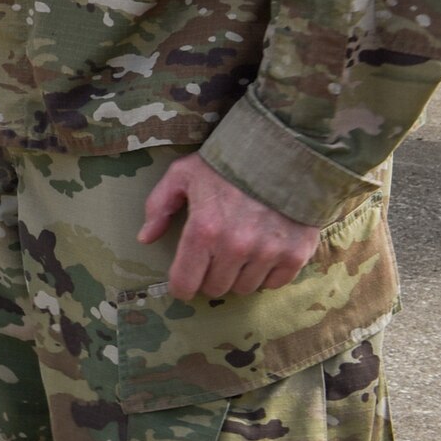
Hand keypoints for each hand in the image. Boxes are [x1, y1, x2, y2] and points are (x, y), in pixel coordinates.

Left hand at [138, 155, 320, 299]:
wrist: (281, 152)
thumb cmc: (226, 164)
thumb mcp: (182, 175)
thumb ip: (159, 206)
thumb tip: (145, 238)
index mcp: (203, 229)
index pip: (185, 282)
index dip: (180, 285)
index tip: (183, 281)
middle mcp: (235, 247)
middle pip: (215, 289)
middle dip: (209, 277)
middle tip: (212, 257)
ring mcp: (267, 253)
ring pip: (244, 288)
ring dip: (237, 275)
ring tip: (238, 250)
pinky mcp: (295, 255)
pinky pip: (274, 284)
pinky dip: (266, 274)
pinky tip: (262, 252)